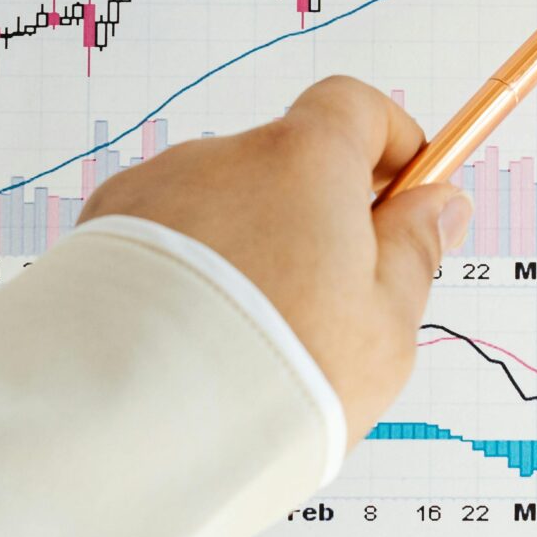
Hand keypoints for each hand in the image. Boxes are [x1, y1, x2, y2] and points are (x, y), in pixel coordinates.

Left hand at [77, 77, 470, 444]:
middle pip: (285, 169)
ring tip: (249, 347)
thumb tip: (441, 203)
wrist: (130, 429)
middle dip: (311, 222)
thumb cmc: (275, 376)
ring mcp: (150, 197)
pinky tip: (192, 349)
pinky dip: (185, 281)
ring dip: (244, 256)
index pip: (355, 107)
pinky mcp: (95, 242)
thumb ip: (415, 252)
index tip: (407, 195)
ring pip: (221, 214)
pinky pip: (161, 248)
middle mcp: (218, 158)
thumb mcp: (384, 328)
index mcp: (301, 160)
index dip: (390, 144)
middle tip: (329, 309)